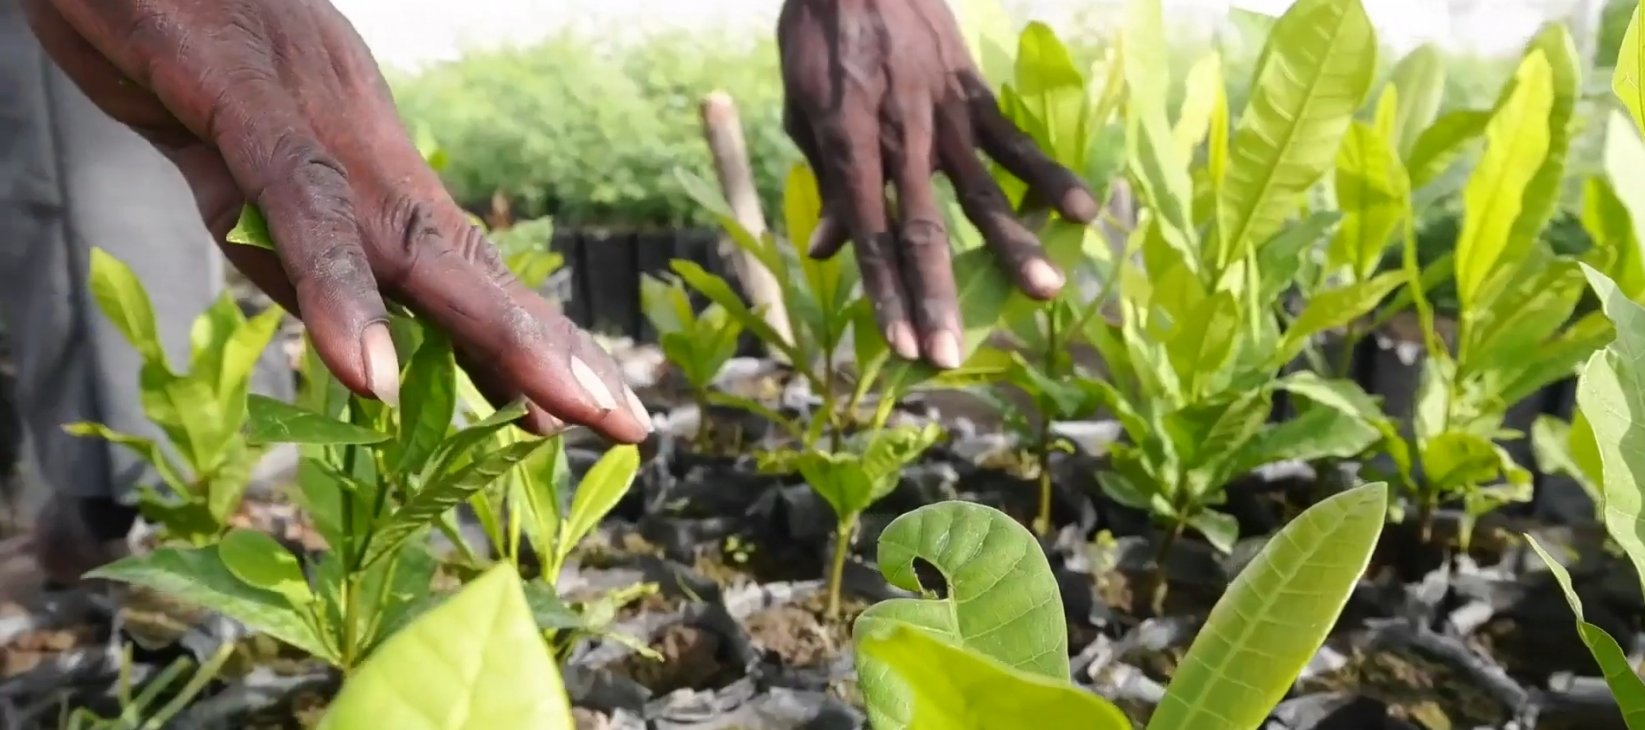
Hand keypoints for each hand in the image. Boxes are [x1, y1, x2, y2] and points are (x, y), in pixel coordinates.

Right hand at [23, 0, 650, 441]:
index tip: (592, 407)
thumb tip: (342, 327)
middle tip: (627, 425)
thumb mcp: (229, 161)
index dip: (528, 340)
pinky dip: (339, 291)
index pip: (463, 266)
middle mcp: (364, 146)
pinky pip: (299, 207)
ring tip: (554, 416)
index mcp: (366, 161)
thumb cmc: (170, 34)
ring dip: (489, 333)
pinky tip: (371, 375)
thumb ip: (285, 242)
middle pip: (468, 264)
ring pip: (414, 241)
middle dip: (550, 353)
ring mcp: (313, 122)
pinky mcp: (243, 99)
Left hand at [777, 0, 1097, 368]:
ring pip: (982, 191)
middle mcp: (899, 136)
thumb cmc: (819, 35)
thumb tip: (826, 250)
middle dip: (937, 298)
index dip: (886, 293)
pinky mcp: (973, 91)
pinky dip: (1048, 175)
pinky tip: (1080, 211)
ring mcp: (942, 114)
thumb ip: (823, 179)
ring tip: (1044, 293)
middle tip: (953, 356)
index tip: (903, 346)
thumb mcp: (802, 108)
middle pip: (924, 230)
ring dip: (1012, 246)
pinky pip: (1015, 140)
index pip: (870, 235)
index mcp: (848, 144)